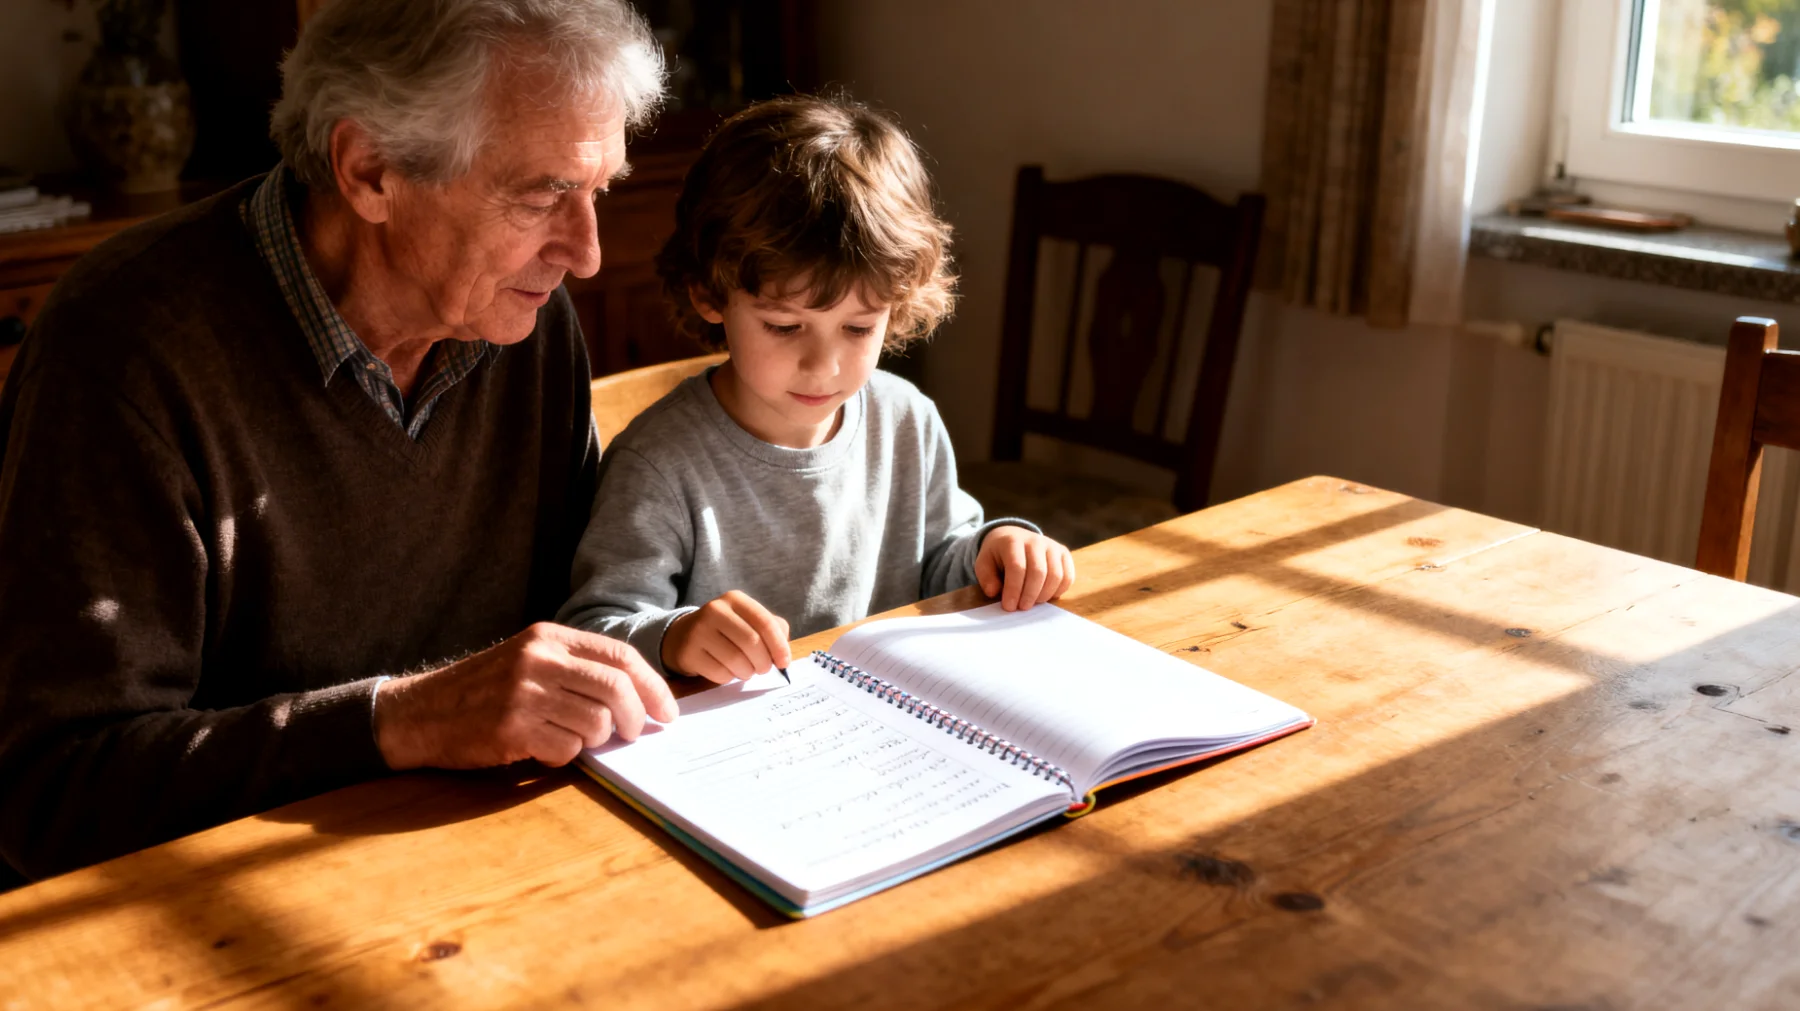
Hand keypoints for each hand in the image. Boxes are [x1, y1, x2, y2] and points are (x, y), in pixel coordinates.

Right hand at [372, 622, 677, 770]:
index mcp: (548, 637)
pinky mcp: (511, 728)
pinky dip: (565, 756)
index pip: (620, 657)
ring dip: (595, 740)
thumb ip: (576, 668)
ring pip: (595, 721)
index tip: (667, 712)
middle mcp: (538, 659)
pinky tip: (545, 749)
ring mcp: (524, 693)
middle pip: (616, 688)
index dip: (654, 686)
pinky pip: (565, 748)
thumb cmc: (484, 690)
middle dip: (635, 717)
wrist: (421, 712)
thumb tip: (639, 698)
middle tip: (635, 734)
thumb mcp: (528, 660)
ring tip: (574, 739)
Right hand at [662, 589, 791, 683]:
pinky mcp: (688, 653)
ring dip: (747, 672)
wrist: (682, 635)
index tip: (784, 662)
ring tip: (746, 670)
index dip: (779, 645)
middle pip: (751, 642)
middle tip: (763, 669)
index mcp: (735, 599)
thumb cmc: (725, 630)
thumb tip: (783, 653)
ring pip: (736, 660)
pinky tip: (728, 672)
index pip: (765, 622)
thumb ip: (772, 629)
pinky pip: (719, 673)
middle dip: (764, 662)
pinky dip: (729, 678)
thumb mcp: (747, 620)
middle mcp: (715, 610)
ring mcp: (699, 631)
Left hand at [975, 525, 1075, 610]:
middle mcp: (1035, 540)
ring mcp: (1052, 546)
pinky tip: (1045, 597)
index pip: (1017, 567)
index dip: (1014, 590)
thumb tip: (994, 592)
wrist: (1012, 537)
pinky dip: (1058, 591)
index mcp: (1013, 541)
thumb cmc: (997, 555)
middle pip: (1038, 572)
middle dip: (1030, 595)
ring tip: (1032, 603)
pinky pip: (1067, 576)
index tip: (1009, 606)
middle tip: (1022, 608)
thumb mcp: (984, 563)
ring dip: (1044, 595)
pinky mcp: (1064, 553)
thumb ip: (986, 578)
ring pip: (1055, 575)